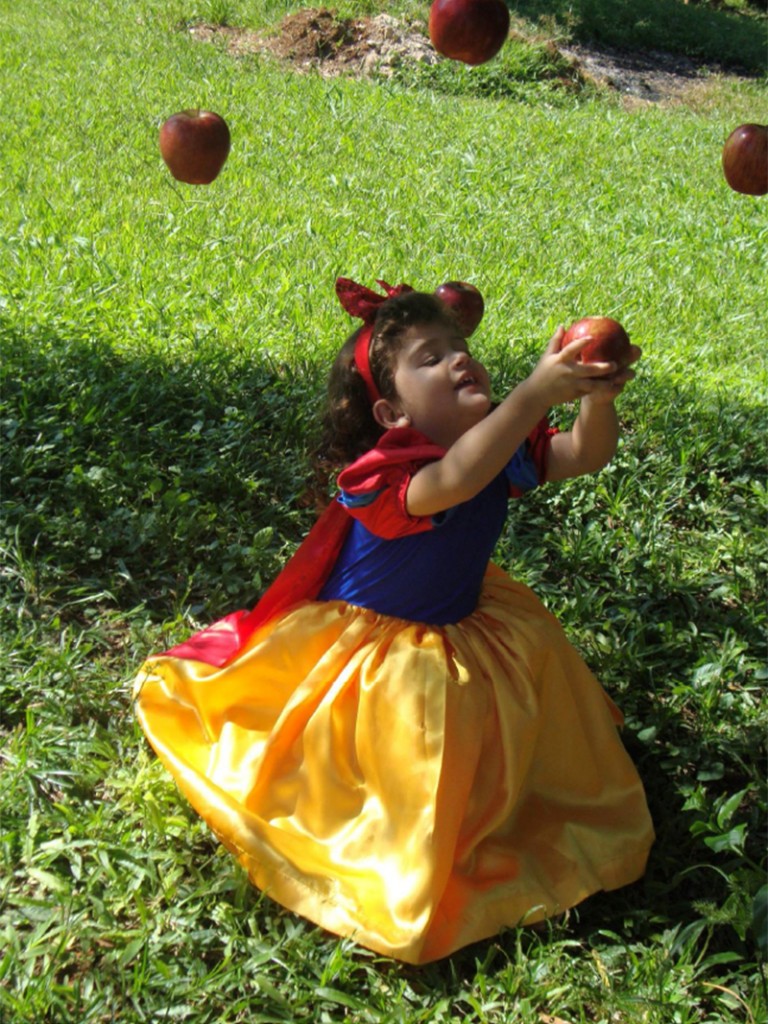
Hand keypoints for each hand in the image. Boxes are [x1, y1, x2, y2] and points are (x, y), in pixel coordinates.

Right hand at [525, 328, 640, 408]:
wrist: (536, 395)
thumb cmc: (542, 372)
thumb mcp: (547, 356)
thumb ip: (556, 341)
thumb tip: (562, 325)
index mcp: (560, 360)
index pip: (571, 349)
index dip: (582, 343)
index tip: (593, 337)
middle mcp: (567, 372)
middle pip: (588, 370)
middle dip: (602, 368)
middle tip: (615, 364)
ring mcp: (571, 385)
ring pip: (591, 385)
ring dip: (604, 383)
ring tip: (616, 379)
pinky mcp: (573, 395)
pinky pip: (589, 392)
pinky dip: (599, 390)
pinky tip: (610, 386)